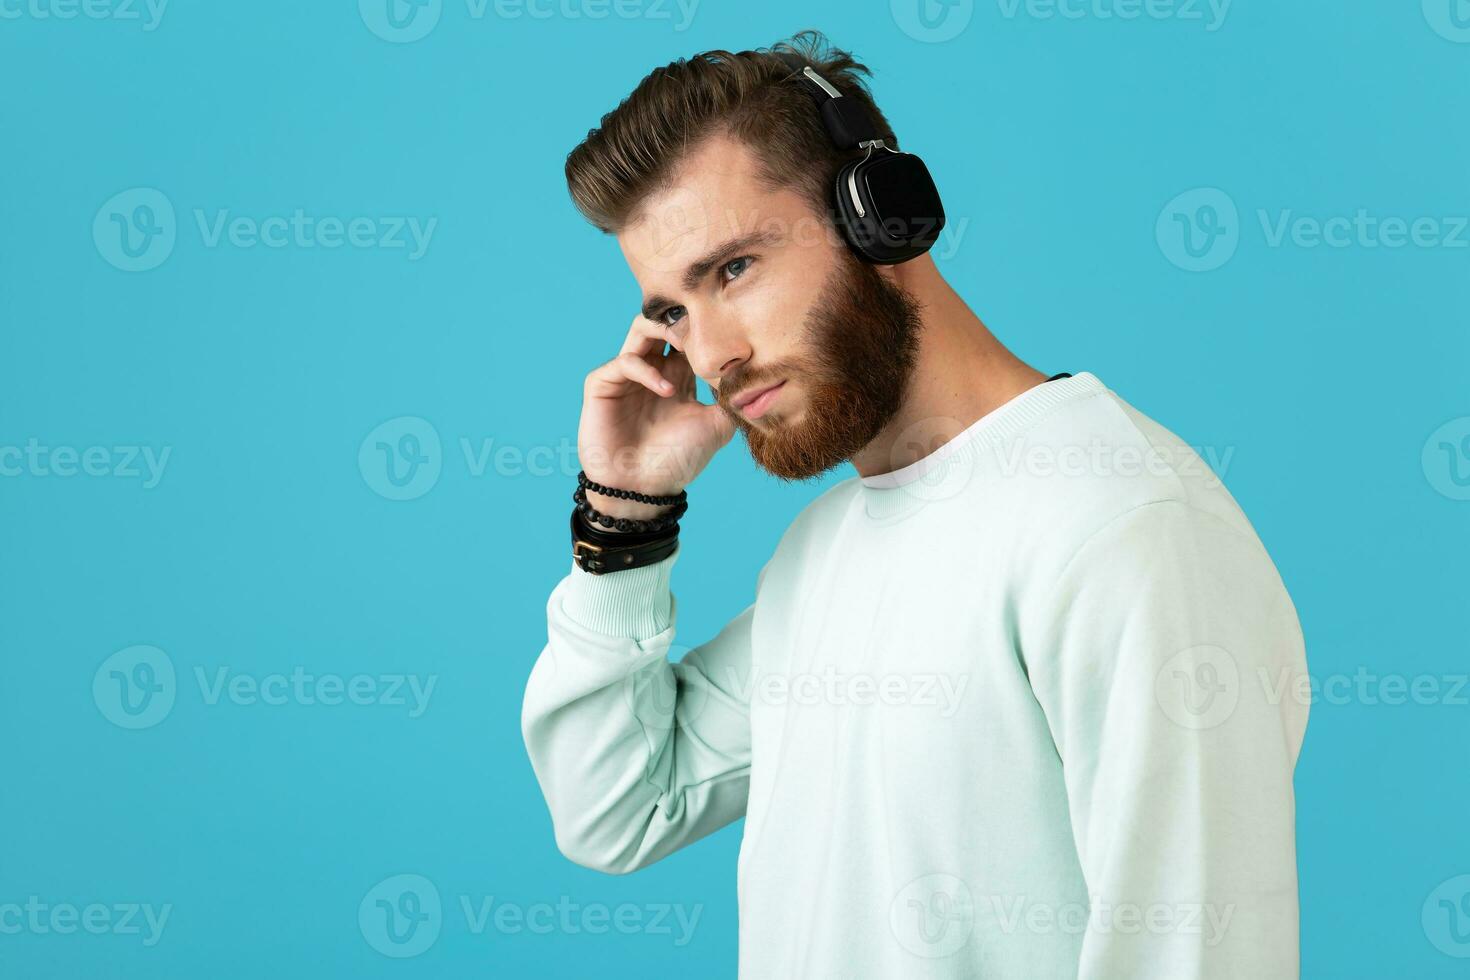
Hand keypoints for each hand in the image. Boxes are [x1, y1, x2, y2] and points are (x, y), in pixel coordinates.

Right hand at [577, 315, 736, 521]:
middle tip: (703, 329)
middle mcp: (651, 371)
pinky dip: (646, 370)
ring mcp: (625, 377)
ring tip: (686, 346)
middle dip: (682, 321)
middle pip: (662, 324)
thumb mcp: (716, 427)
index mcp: (677, 377)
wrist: (643, 490)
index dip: (704, 328)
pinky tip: (668, 390)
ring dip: (662, 330)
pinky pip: (622, 362)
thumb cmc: (677, 461)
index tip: (725, 332)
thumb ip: (731, 398)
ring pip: (639, 330)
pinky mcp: (602, 386)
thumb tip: (753, 374)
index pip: (688, 337)